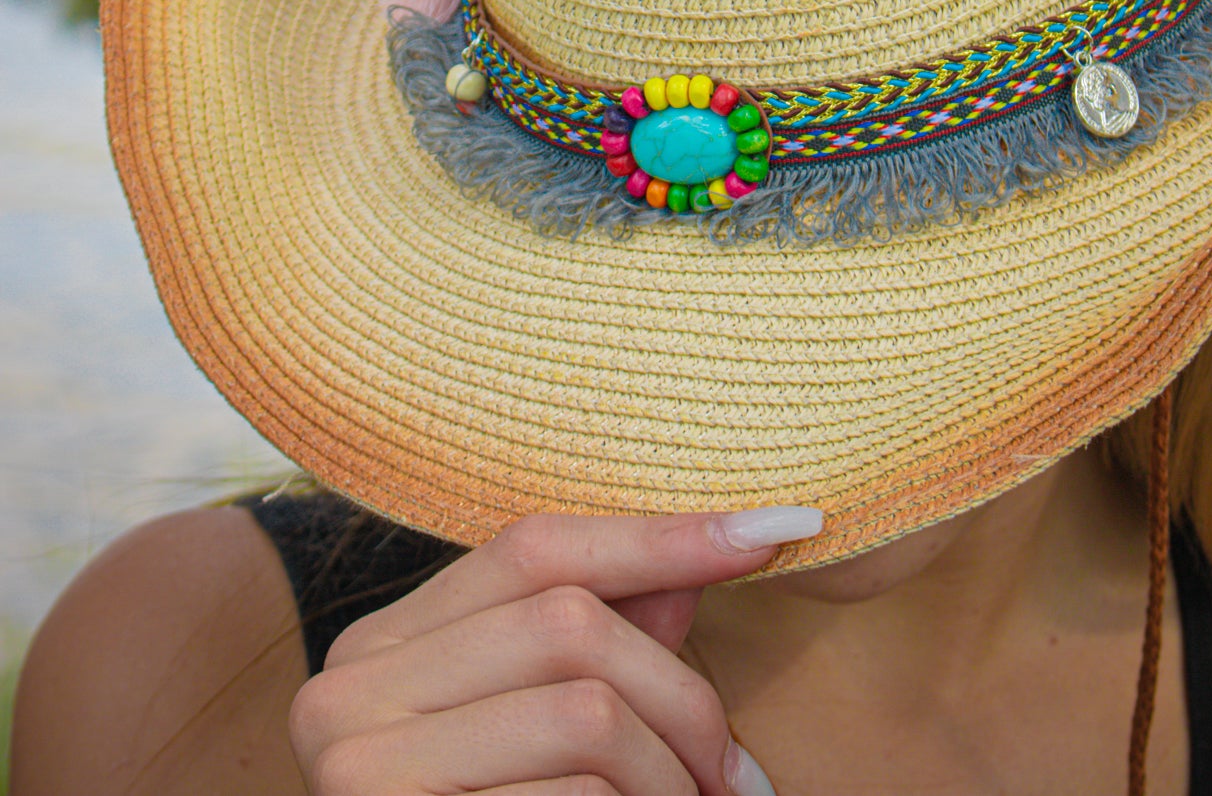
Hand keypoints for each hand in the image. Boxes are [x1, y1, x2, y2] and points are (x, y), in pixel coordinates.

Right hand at [288, 503, 821, 795]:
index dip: (658, 535)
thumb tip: (713, 549)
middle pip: (569, 624)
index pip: (534, 547)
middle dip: (682, 696)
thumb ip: (609, 636)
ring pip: (584, 714)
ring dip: (670, 777)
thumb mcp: (541, 724)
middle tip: (735, 773)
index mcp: (384, 645)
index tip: (775, 529)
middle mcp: (347, 692)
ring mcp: (361, 771)